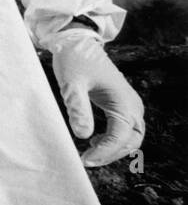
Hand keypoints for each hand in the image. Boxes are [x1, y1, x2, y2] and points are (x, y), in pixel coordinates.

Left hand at [46, 30, 145, 165]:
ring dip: (113, 149)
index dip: (105, 152)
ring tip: (89, 154)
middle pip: (131, 141)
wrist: (77, 43)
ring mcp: (129, 105)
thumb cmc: (74, 60)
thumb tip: (83, 136)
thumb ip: (78, 108)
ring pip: (130, 137)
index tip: (85, 160)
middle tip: (87, 161)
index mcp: (124, 101)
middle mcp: (132, 105)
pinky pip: (124, 129)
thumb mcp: (72, 84)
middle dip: (111, 154)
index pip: (120, 136)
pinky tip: (94, 141)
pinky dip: (113, 140)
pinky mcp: (122, 104)